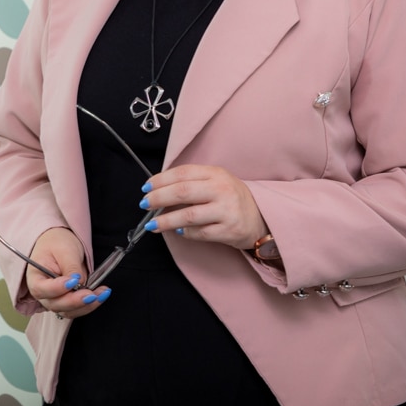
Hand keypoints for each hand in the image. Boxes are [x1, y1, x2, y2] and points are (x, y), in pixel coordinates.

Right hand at [26, 227, 111, 318]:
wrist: (59, 243)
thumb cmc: (56, 243)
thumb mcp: (64, 250)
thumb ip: (71, 267)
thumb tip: (79, 283)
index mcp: (35, 277)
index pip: (41, 289)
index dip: (56, 288)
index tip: (72, 281)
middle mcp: (43, 293)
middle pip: (56, 304)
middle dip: (75, 301)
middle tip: (90, 294)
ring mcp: (55, 299)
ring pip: (69, 311)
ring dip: (86, 305)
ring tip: (101, 293)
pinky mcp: (67, 301)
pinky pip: (78, 309)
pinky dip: (90, 305)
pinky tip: (100, 295)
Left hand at [139, 164, 267, 248]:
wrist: (261, 218)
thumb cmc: (231, 198)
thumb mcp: (216, 181)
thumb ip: (192, 181)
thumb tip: (158, 189)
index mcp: (216, 173)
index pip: (182, 173)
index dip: (160, 180)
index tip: (146, 188)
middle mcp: (222, 190)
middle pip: (182, 192)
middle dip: (158, 198)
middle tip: (144, 204)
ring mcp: (226, 210)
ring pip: (188, 215)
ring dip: (166, 221)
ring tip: (152, 224)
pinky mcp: (229, 230)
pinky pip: (200, 233)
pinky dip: (185, 233)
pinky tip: (177, 231)